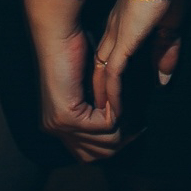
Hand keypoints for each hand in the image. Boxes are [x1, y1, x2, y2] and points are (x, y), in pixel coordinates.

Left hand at [34, 22, 121, 162]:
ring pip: (105, 141)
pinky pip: (106, 125)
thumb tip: (116, 136)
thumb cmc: (72, 54)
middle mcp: (53, 128)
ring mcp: (58, 124)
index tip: (130, 132)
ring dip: (120, 124)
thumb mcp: (85, 91)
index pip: (87, 155)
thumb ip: (93, 113)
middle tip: (137, 126)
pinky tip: (118, 98)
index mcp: (55, 125)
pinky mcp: (67, 116)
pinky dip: (117, 111)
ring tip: (129, 110)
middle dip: (120, 140)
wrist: (57, 35)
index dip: (110, 145)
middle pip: (97, 154)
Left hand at [91, 0, 183, 121]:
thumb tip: (163, 79)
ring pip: (102, 75)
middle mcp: (113, 32)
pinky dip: (113, 94)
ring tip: (107, 121)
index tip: (113, 96)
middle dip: (100, 92)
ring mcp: (116, 37)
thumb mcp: (170, 26)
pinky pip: (113, 74)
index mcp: (122, 25)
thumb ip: (165, 52)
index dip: (110, 78)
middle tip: (104, 115)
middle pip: (99, 68)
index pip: (110, 57)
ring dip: (105, 99)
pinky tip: (116, 111)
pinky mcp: (123, 42)